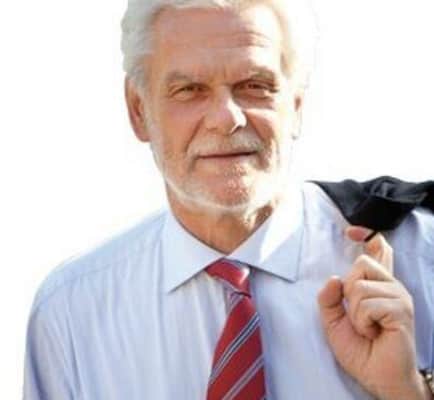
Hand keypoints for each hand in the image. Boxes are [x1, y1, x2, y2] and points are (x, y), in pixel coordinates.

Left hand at [317, 225, 426, 399]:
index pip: (379, 251)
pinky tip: (373, 332)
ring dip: (354, 312)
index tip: (352, 231)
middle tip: (358, 316)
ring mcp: (399, 296)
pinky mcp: (401, 310)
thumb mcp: (334, 322)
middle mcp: (391, 286)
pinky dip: (361, 321)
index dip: (368, 237)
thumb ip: (329, 299)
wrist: (377, 378)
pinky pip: (367, 304)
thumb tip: (333, 279)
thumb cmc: (360, 350)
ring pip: (360, 285)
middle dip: (349, 291)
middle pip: (361, 264)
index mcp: (377, 286)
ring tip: (366, 328)